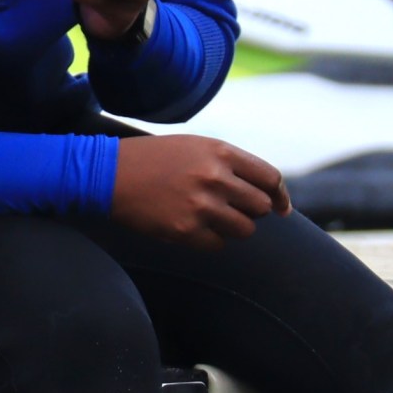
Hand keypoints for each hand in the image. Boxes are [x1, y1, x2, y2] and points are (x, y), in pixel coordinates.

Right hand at [112, 135, 292, 249]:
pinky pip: (219, 245)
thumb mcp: (196, 147)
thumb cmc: (155, 159)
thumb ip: (230, 165)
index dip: (280, 196)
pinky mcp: (186, 230)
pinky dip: (211, 240)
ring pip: (245, 229)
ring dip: (233, 228)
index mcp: (221, 153)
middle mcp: (216, 178)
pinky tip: (193, 227)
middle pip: (261, 207)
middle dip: (251, 211)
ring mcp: (202, 206)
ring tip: (211, 218)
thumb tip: (267, 194)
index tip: (282, 208)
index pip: (270, 178)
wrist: (110, 174)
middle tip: (230, 209)